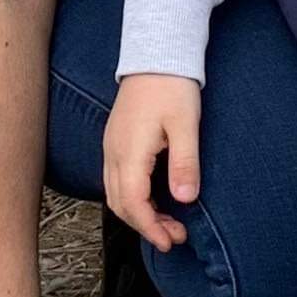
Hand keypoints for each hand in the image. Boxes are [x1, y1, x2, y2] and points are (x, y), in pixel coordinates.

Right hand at [103, 74, 200, 253]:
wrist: (155, 55)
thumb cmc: (171, 86)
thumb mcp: (185, 125)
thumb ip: (184, 163)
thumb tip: (184, 200)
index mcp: (129, 152)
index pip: (132, 203)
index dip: (150, 227)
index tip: (170, 241)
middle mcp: (113, 153)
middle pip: (120, 204)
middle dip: (145, 225)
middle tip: (175, 236)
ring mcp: (111, 147)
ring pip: (115, 194)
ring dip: (138, 213)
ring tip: (168, 222)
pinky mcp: (115, 142)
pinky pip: (116, 180)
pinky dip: (133, 197)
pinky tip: (154, 198)